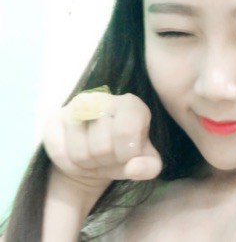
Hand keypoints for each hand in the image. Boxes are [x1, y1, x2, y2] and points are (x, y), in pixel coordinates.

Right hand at [42, 91, 162, 192]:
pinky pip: (59, 153)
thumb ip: (149, 166)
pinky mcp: (55, 118)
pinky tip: (77, 158)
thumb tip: (134, 168)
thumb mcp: (145, 162)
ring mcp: (76, 106)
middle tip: (108, 158)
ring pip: (80, 152)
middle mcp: (103, 98)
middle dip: (106, 161)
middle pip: (102, 146)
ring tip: (94, 158)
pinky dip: (69, 165)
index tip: (127, 155)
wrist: (95, 157)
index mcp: (131, 104)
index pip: (125, 131)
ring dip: (88, 165)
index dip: (126, 153)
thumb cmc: (124, 154)